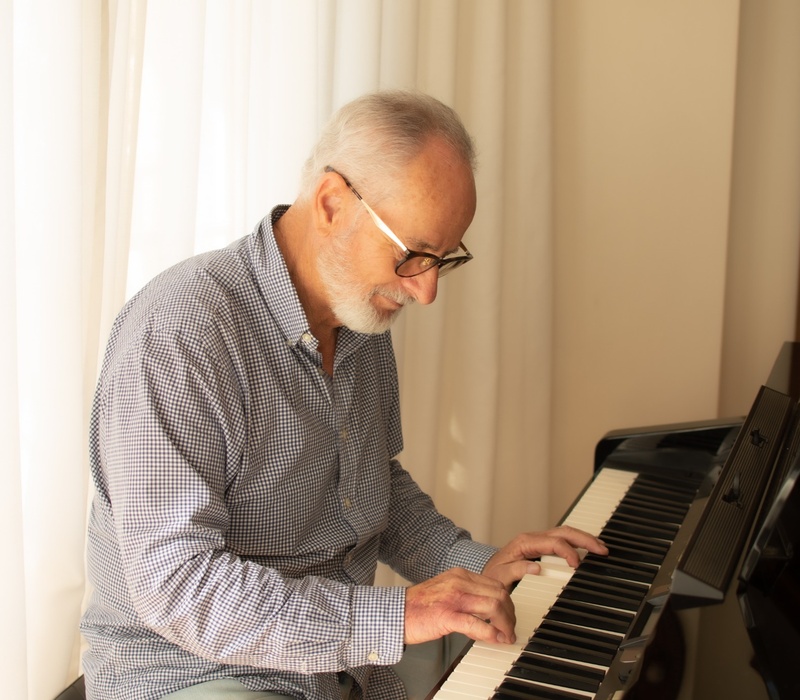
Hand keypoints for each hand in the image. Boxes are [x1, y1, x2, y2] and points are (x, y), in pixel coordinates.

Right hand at [404, 568, 515, 645]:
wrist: (395, 613)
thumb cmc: (418, 606)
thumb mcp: (445, 590)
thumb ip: (466, 596)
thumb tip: (486, 612)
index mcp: (459, 574)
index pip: (495, 583)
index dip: (507, 601)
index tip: (509, 616)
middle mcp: (459, 582)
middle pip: (499, 593)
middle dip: (510, 614)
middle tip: (510, 629)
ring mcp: (453, 598)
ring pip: (493, 605)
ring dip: (505, 624)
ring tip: (506, 636)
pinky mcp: (447, 616)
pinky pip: (477, 623)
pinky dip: (491, 633)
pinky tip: (495, 640)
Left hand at [482, 526, 607, 588]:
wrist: (486, 575)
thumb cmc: (493, 576)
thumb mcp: (499, 576)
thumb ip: (515, 571)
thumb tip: (536, 568)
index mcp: (524, 543)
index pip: (553, 542)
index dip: (567, 551)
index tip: (577, 565)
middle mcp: (532, 539)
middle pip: (563, 532)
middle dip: (584, 539)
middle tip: (601, 549)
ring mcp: (537, 541)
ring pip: (565, 533)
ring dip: (583, 538)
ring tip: (599, 547)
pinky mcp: (541, 547)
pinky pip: (562, 540)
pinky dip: (577, 542)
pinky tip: (586, 548)